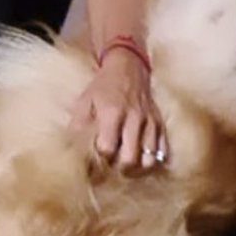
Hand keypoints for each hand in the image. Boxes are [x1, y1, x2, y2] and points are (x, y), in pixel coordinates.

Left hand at [68, 48, 168, 173]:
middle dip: (119, 169)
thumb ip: (78, 125)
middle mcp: (133, 118)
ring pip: (149, 158)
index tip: (94, 165)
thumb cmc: (103, 86)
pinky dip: (153, 160)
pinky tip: (142, 161)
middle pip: (130, 158)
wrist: (128, 66)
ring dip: (137, 168)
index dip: (100, 161)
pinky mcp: (160, 123)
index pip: (107, 149)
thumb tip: (72, 150)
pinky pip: (163, 150)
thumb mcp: (84, 101)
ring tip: (127, 168)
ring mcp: (149, 121)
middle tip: (112, 169)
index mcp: (112, 113)